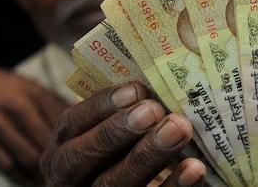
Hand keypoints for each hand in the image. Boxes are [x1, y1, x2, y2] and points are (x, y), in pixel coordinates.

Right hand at [0, 63, 68, 184]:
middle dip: (61, 156)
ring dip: (43, 170)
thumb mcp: (27, 84)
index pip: (65, 119)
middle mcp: (18, 109)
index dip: (77, 135)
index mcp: (34, 93)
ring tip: (52, 175)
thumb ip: (52, 100)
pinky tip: (31, 180)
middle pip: (49, 141)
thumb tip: (80, 115)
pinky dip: (21, 177)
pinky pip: (7, 166)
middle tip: (69, 165)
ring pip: (30, 157)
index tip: (83, 145)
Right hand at [39, 82, 205, 186]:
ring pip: (112, 185)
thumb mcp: (112, 131)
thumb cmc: (124, 151)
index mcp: (63, 148)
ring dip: (147, 156)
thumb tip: (157, 82)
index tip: (136, 89)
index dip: (100, 106)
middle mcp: (69, 178)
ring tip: (179, 129)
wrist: (132, 182)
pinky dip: (172, 186)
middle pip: (82, 158)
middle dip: (117, 131)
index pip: (70, 124)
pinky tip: (194, 168)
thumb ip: (126, 111)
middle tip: (153, 110)